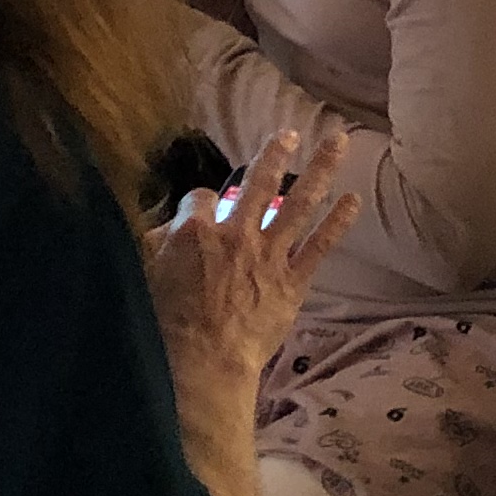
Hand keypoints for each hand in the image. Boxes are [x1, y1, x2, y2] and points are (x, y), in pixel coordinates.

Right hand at [144, 126, 357, 401]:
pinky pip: (320, 244)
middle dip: (274, 155)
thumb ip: (154, 247)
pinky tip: (353, 199)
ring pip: (300, 202)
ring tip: (338, 142)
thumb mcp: (142, 277)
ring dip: (320, 169)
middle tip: (290, 133)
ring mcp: (268, 255)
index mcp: (194, 231)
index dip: (202, 202)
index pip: (201, 199)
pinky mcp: (292, 281)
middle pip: (260, 184)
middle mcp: (236, 234)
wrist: (202, 361)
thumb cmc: (164, 325)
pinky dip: (338, 221)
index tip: (203, 208)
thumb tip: (162, 231)